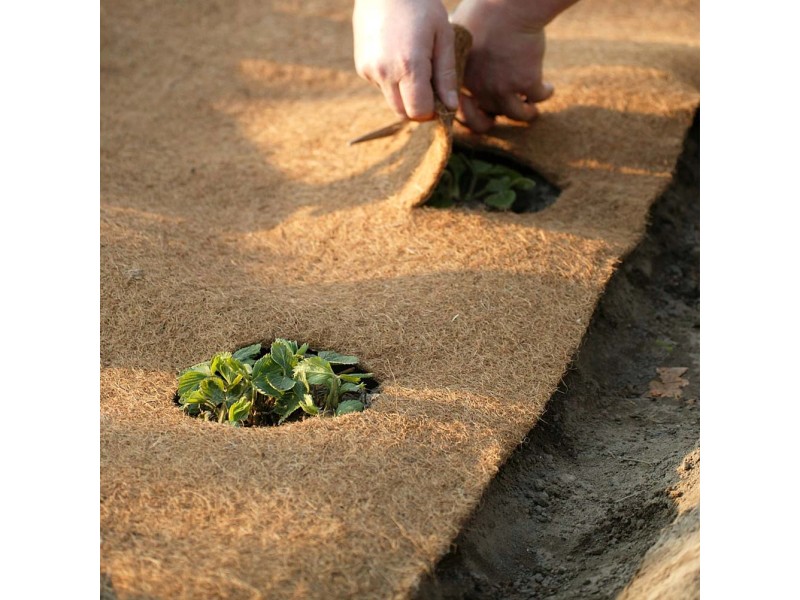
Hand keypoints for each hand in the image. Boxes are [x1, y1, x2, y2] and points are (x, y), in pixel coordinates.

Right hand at [353, 0, 459, 119]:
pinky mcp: (362, 67)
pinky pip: (381, 86)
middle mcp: (385, 73)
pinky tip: (398, 55)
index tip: (441, 98)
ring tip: (415, 64)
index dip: (433, 110)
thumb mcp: (443, 35)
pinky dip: (392, 81)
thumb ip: (446, 75)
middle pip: (404, 112)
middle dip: (419, 106)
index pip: (419, 112)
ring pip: (392, 101)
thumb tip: (451, 107)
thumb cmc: (420, 4)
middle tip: (431, 86)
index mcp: (409, 66)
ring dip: (405, 94)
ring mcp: (369, 71)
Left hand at [451, 0, 555, 132]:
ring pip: (517, 114)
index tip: (483, 111)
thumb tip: (450, 57)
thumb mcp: (457, 34)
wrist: (507, 5)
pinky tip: (547, 88)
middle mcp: (479, 89)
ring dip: (526, 112)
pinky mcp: (527, 82)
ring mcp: (502, 89)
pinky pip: (538, 98)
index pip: (461, 113)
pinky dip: (544, 94)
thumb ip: (456, 54)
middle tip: (504, 113)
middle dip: (496, 119)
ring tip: (531, 108)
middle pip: (487, 119)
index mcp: (461, 81)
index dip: (472, 116)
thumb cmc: (481, 11)